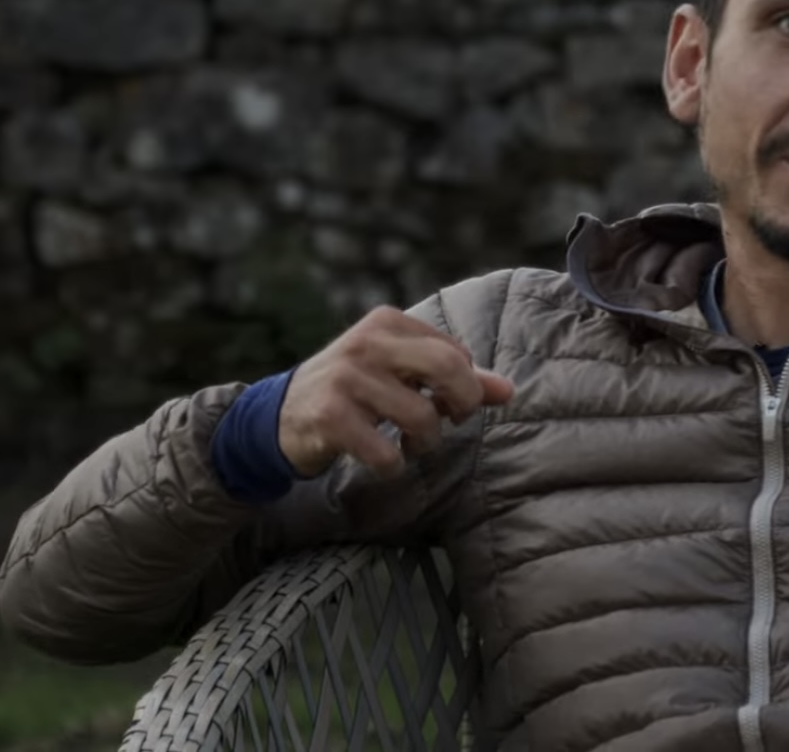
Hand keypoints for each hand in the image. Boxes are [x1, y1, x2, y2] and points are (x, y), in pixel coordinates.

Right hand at [277, 305, 514, 477]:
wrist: (280, 417)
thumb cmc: (355, 392)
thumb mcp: (401, 374)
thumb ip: (455, 379)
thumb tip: (509, 391)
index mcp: (388, 322)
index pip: (455, 352)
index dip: (467, 386)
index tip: (450, 404)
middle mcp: (367, 343)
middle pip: (448, 368)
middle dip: (463, 404)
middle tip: (451, 422)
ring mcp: (346, 378)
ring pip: (422, 418)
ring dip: (425, 443)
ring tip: (409, 444)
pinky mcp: (330, 417)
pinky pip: (387, 454)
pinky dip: (393, 466)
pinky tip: (382, 458)